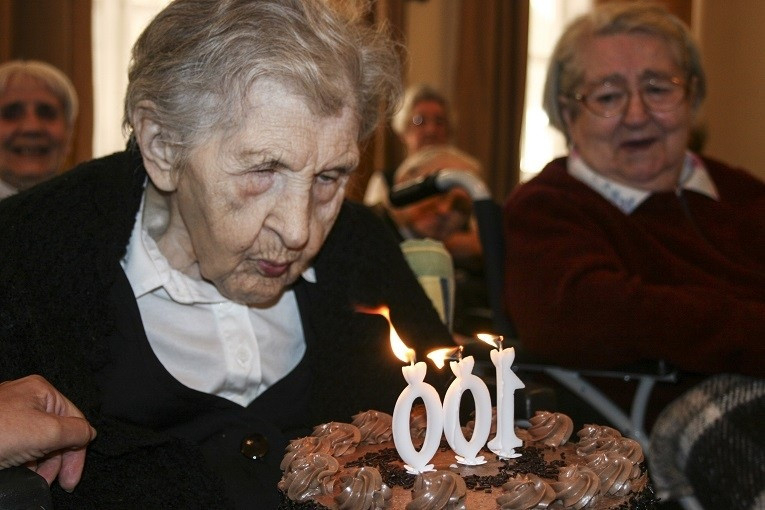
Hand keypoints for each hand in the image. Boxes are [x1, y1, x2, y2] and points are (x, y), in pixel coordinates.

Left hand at [0, 375, 96, 490]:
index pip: (75, 421)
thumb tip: (89, 434)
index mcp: (42, 391)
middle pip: (58, 433)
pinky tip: (20, 472)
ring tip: (34, 478)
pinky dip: (24, 462)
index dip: (77, 451)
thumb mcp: (46, 431)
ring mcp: (9, 416)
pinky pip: (20, 447)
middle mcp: (27, 400)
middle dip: (57, 460)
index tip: (71, 478)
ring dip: (41, 464)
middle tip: (55, 482)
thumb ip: (76, 431)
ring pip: (39, 442)